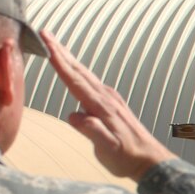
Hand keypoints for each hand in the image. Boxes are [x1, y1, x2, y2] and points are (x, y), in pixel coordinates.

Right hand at [41, 30, 175, 180]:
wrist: (149, 161)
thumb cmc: (127, 157)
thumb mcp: (108, 148)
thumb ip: (92, 131)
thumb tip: (74, 116)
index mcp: (101, 106)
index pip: (75, 79)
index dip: (59, 61)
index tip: (47, 43)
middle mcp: (106, 97)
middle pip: (79, 70)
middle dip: (61, 51)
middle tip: (45, 32)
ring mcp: (111, 99)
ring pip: (85, 74)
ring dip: (69, 58)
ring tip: (55, 45)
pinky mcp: (113, 104)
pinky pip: (91, 82)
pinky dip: (79, 71)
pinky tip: (75, 70)